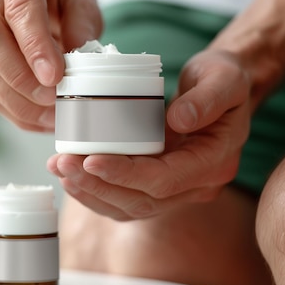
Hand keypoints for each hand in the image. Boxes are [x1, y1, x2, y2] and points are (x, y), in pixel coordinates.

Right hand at [0, 0, 102, 131]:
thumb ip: (82, 30)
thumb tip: (76, 70)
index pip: (20, 10)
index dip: (35, 47)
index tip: (54, 77)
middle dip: (20, 79)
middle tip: (52, 100)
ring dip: (15, 101)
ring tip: (49, 116)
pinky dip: (9, 107)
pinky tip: (35, 117)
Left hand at [47, 50, 252, 219]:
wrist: (224, 89)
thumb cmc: (224, 79)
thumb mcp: (225, 77)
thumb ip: (207, 97)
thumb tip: (178, 120)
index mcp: (214, 163)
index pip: (164, 180)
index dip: (125, 174)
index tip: (90, 160)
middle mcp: (197, 185)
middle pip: (141, 201)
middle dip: (97, 185)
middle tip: (62, 163)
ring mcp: (178, 189)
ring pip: (129, 206)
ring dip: (90, 192)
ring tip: (59, 167)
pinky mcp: (159, 184)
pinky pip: (126, 199)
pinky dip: (96, 191)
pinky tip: (71, 175)